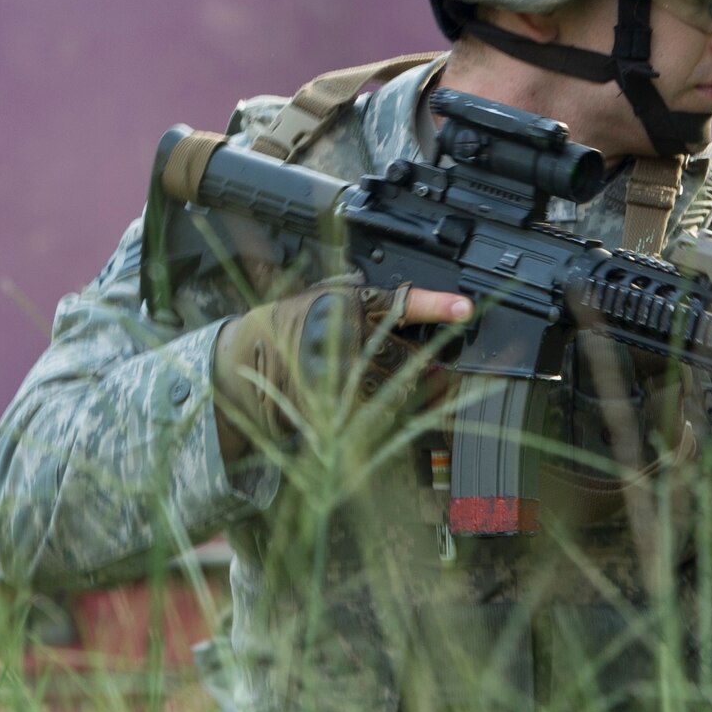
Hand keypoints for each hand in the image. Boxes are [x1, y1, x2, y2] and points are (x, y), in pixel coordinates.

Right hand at [212, 283, 473, 459]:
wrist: (246, 361)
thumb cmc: (294, 323)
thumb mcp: (330, 295)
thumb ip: (373, 301)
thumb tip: (430, 307)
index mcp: (345, 306)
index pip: (399, 305)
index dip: (435, 307)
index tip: (465, 309)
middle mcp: (343, 343)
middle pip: (410, 357)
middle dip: (427, 365)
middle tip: (434, 367)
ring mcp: (338, 380)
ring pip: (399, 389)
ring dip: (411, 392)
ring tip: (397, 384)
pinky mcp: (332, 410)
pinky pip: (379, 416)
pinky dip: (392, 414)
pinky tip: (384, 406)